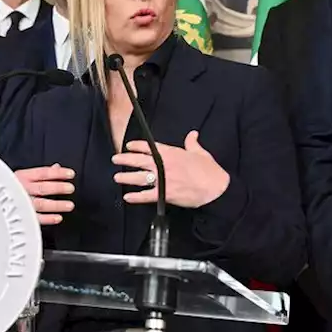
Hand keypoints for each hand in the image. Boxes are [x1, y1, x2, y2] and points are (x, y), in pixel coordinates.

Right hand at [15, 165, 74, 224]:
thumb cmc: (6, 188)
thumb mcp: (21, 175)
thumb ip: (39, 173)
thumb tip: (56, 167)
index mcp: (22, 177)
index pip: (43, 173)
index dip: (58, 173)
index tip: (70, 174)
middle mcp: (21, 189)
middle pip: (43, 188)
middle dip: (58, 188)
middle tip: (70, 188)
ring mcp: (21, 203)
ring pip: (41, 204)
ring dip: (57, 205)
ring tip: (69, 205)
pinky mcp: (20, 216)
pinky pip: (35, 218)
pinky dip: (47, 219)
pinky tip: (57, 218)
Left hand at [111, 131, 229, 208]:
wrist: (216, 189)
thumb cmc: (210, 171)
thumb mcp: (200, 153)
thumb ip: (192, 143)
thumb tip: (192, 134)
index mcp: (172, 153)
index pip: (149, 147)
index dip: (137, 146)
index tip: (128, 146)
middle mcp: (164, 165)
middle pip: (139, 160)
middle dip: (125, 159)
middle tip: (115, 159)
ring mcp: (163, 180)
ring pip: (140, 177)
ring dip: (127, 177)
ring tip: (117, 178)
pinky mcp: (165, 194)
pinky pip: (147, 196)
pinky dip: (136, 197)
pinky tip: (127, 197)